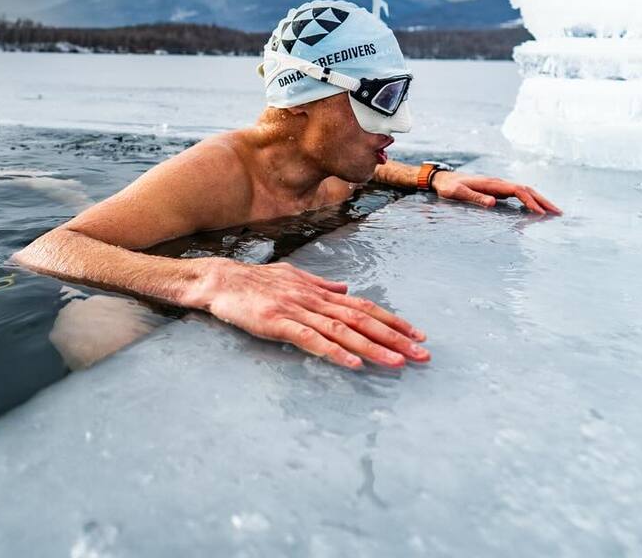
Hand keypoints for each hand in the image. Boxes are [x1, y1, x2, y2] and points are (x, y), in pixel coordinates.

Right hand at [188, 258, 428, 369]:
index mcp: (318, 291)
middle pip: (361, 319)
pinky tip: (353, 364)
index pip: (364, 306)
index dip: (392, 320)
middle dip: (395, 337)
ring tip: (398, 362)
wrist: (219, 280)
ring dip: (373, 347)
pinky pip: (310, 339)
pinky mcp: (278, 323)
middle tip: (422, 354)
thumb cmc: (253, 282)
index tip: (417, 334)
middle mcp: (313, 299)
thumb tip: (346, 288)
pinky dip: (334, 351)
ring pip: (342, 330)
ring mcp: (296, 310)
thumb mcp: (291, 277)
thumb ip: (320, 284)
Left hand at [431, 171, 561, 215]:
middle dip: (543, 200)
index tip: (540, 213)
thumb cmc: (449, 187)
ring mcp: (499, 186)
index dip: (530, 201)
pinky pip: (518, 195)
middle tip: (558, 212)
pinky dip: (530, 201)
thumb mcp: (457, 193)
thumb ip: (474, 197)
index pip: (518, 190)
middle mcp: (499, 183)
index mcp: (492, 183)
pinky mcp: (497, 190)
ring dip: (539, 200)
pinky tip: (535, 209)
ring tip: (553, 211)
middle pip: (527, 189)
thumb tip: (493, 203)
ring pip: (525, 191)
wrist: (442, 179)